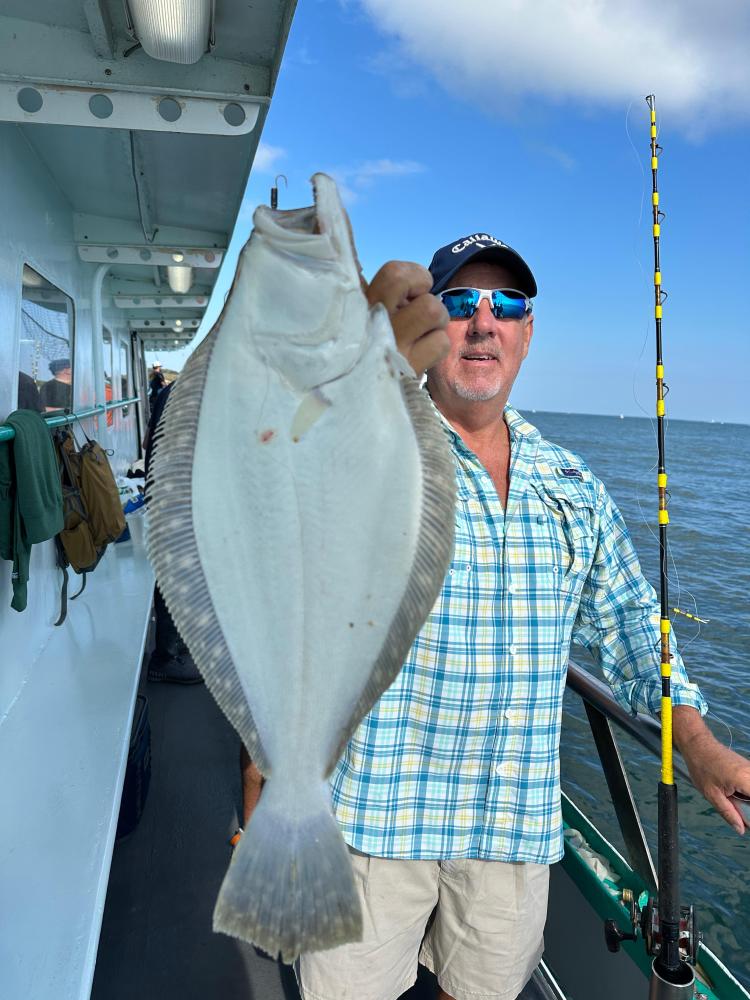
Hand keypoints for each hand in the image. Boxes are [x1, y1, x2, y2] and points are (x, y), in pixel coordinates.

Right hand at [367, 261, 449, 376]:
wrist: (354, 396)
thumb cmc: (364, 348)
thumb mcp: (361, 316)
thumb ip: (378, 295)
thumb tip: (409, 278)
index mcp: (361, 304)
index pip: (394, 273)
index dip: (414, 276)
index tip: (409, 292)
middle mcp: (374, 322)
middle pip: (420, 293)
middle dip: (427, 296)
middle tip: (419, 311)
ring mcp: (392, 346)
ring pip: (434, 311)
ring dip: (436, 322)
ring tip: (421, 333)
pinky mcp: (407, 368)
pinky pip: (441, 343)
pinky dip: (437, 345)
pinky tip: (422, 353)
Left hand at [673, 706, 749, 834]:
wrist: (698, 745)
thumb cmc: (702, 767)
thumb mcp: (712, 795)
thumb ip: (729, 813)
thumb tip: (741, 829)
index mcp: (746, 780)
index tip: (745, 820)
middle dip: (748, 808)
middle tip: (740, 816)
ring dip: (747, 802)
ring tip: (732, 800)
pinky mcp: (749, 768)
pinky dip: (746, 794)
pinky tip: (735, 795)